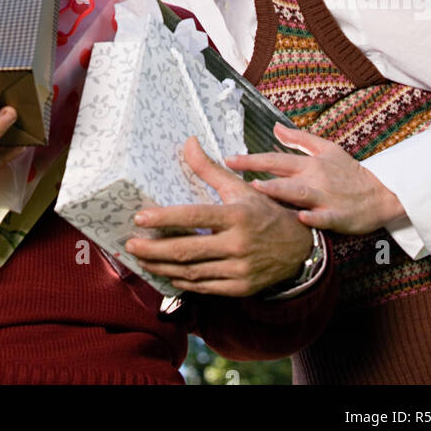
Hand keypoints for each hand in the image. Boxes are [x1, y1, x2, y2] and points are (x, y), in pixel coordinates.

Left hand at [123, 137, 313, 296]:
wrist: (300, 247)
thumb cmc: (265, 211)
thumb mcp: (239, 187)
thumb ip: (209, 169)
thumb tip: (188, 142)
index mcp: (236, 216)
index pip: (194, 217)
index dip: (165, 218)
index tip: (140, 218)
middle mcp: (238, 244)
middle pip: (187, 250)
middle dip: (154, 249)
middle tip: (130, 244)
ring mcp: (240, 269)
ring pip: (192, 272)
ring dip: (163, 267)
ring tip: (142, 259)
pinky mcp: (241, 288)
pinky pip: (205, 287)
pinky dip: (183, 282)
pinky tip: (167, 274)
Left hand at [227, 123, 406, 234]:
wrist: (381, 193)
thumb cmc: (350, 172)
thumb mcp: (327, 149)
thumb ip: (300, 140)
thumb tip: (275, 128)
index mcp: (310, 164)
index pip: (276, 159)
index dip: (252, 158)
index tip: (229, 158)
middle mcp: (315, 179)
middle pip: (283, 174)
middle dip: (258, 172)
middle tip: (234, 172)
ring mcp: (326, 198)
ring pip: (299, 194)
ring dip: (279, 191)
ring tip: (259, 189)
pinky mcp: (338, 217)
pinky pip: (324, 218)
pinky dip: (313, 218)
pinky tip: (300, 218)